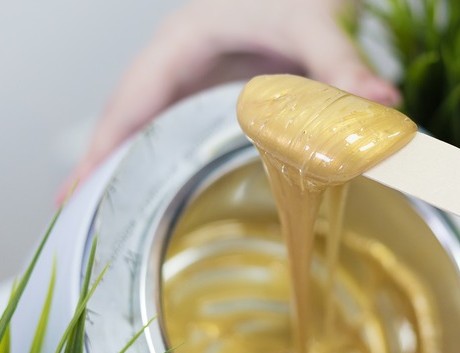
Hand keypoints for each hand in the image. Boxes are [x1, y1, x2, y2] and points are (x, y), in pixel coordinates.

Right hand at [59, 0, 400, 201]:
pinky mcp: (210, 94)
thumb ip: (341, 64)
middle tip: (81, 222)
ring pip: (146, 129)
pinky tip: (156, 194)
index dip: (103, 147)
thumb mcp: (314, 23)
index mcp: (183, 41)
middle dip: (103, 167)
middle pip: (127, 120)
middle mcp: (177, 62)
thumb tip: (379, 101)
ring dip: (126, 171)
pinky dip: (160, 163)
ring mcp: (191, 79)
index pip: (131, 100)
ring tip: (107, 220)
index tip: (82, 190)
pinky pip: (174, 132)